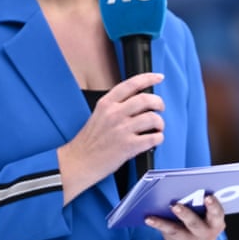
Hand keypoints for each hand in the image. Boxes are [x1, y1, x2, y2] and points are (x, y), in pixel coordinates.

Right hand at [58, 72, 165, 203]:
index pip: (131, 84)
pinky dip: (158, 138)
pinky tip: (154, 140)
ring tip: (157, 128)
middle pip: (146, 99)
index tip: (158, 77)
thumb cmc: (88, 142)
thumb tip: (139, 102)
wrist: (78, 162)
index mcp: (106, 104)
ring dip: (160, 124)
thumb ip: (116, 107)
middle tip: (160, 108)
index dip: (148, 78)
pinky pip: (154, 138)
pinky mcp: (128, 146)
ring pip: (153, 118)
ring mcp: (122, 129)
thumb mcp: (98, 116)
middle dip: (159, 103)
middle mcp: (114, 114)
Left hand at [145, 194, 226, 239]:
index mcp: (216, 223)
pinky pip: (167, 234)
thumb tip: (182, 189)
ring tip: (155, 215)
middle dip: (186, 215)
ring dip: (166, 222)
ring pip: (178, 231)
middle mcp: (206, 234)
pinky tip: (149, 219)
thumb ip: (199, 205)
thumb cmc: (200, 222)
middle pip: (196, 224)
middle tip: (176, 206)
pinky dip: (158, 225)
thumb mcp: (206, 216)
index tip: (207, 196)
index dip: (213, 205)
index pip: (217, 213)